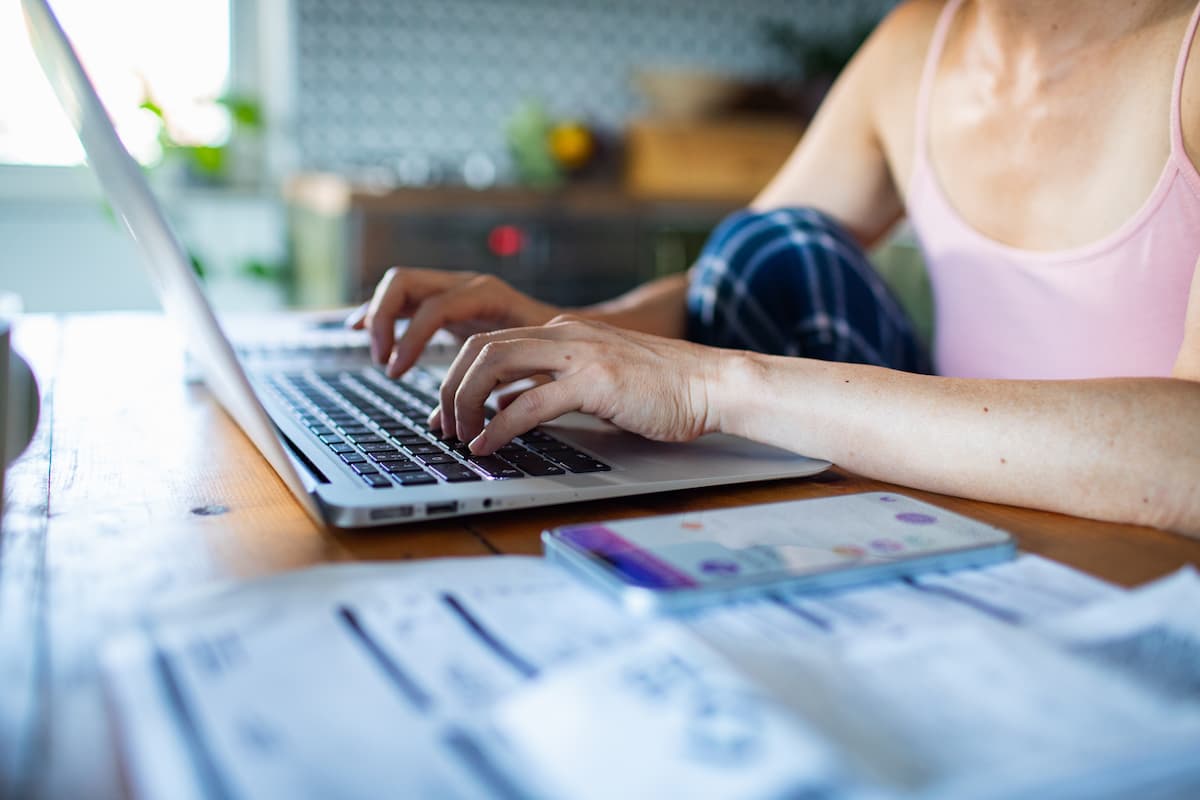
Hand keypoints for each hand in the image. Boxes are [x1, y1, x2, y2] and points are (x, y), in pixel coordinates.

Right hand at [346, 267, 559, 376]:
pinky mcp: (447, 300)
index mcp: (487, 294)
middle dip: (384, 319)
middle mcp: (466, 284)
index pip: (435, 308)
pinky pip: (405, 298)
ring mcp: (454, 288)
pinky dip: (381, 312)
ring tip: (373, 351)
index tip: (397, 372)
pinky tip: (358, 327)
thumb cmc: (558, 350)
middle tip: (382, 360)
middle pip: (405, 282)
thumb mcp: (533, 367)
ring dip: (378, 315)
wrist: (577, 329)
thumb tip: (452, 425)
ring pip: (400, 286)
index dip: (411, 339)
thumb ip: (492, 392)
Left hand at [430, 316, 725, 452]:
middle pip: (479, 349)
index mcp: (563, 332)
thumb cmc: (663, 389)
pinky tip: (489, 445)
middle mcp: (564, 335)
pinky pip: (529, 402)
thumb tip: (510, 409)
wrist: (713, 384)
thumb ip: (554, 386)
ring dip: (465, 404)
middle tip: (445, 428)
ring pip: (493, 366)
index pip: (489, 343)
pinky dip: (499, 426)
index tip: (447, 413)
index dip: (456, 378)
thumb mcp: (596, 380)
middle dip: (450, 389)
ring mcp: (579, 354)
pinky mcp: (595, 381)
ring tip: (461, 437)